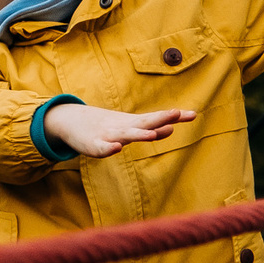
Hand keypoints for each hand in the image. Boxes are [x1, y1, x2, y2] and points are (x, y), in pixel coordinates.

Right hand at [43, 103, 196, 159]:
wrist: (70, 121)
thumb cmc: (106, 126)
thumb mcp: (130, 127)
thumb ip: (151, 128)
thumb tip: (172, 128)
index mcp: (133, 124)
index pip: (157, 119)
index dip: (173, 117)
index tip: (192, 114)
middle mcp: (123, 127)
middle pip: (144, 123)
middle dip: (159, 119)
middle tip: (176, 113)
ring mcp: (107, 135)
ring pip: (125, 135)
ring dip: (138, 134)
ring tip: (152, 135)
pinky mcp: (92, 144)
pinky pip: (101, 148)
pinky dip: (109, 148)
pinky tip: (117, 148)